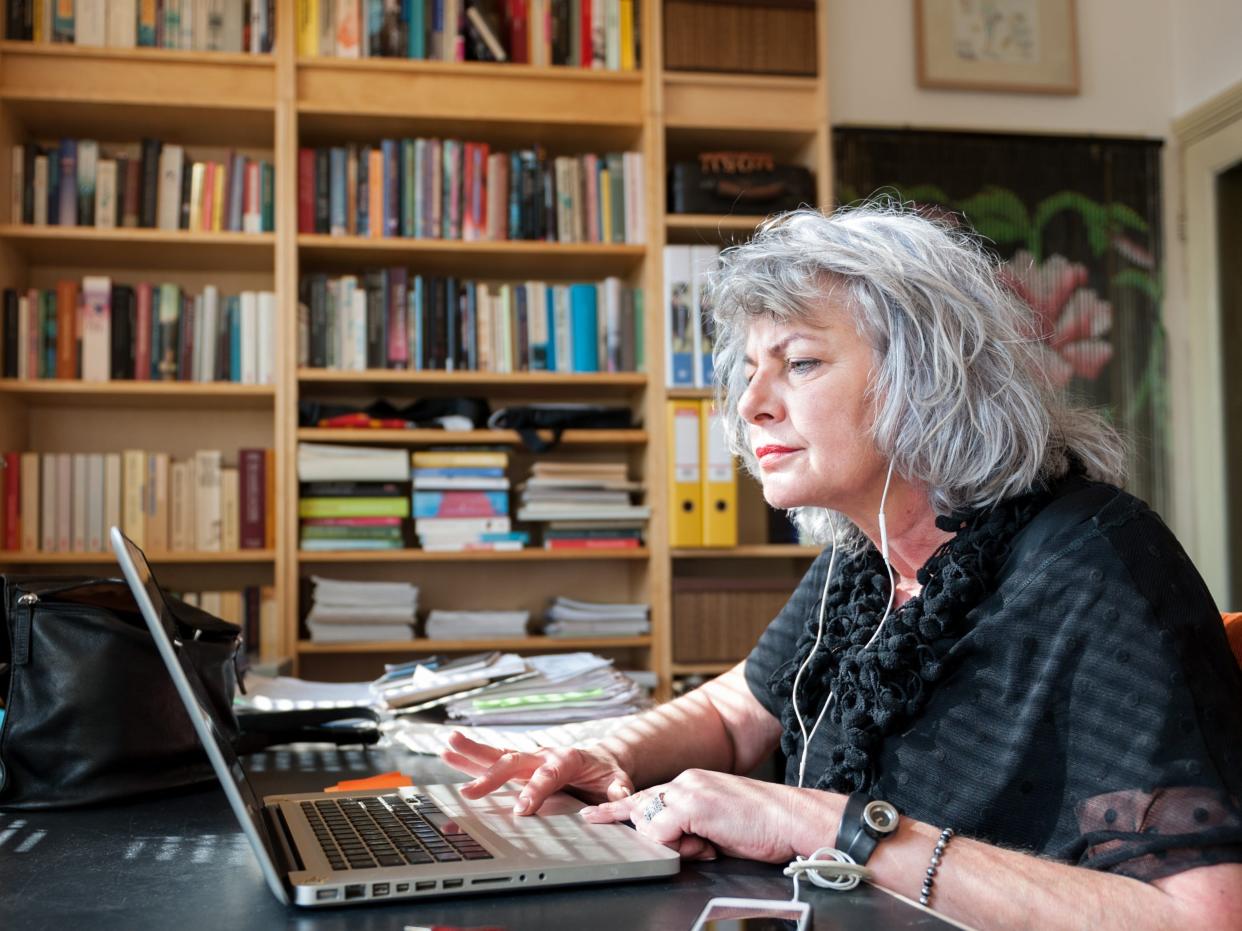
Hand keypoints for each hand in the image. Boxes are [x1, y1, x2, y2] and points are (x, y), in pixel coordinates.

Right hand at [441, 731, 634, 815]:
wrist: (602, 761)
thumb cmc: (607, 774)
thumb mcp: (618, 781)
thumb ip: (618, 789)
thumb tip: (620, 795)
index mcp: (568, 758)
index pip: (549, 774)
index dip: (535, 790)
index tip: (521, 809)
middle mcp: (544, 754)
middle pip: (515, 761)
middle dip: (492, 777)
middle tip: (470, 792)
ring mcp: (529, 759)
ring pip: (498, 755)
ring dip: (472, 753)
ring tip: (448, 744)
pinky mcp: (520, 765)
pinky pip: (493, 761)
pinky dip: (471, 759)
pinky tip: (448, 754)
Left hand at [580, 770, 833, 863]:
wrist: (793, 819)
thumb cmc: (765, 826)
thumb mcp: (719, 827)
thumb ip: (693, 829)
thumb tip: (678, 844)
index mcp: (692, 783)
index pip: (647, 796)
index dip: (619, 810)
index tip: (594, 816)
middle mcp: (685, 781)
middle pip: (642, 808)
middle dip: (643, 831)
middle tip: (653, 836)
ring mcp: (687, 790)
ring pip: (649, 823)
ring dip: (674, 844)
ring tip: (710, 844)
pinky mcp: (692, 804)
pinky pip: (661, 832)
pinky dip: (679, 846)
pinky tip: (707, 843)